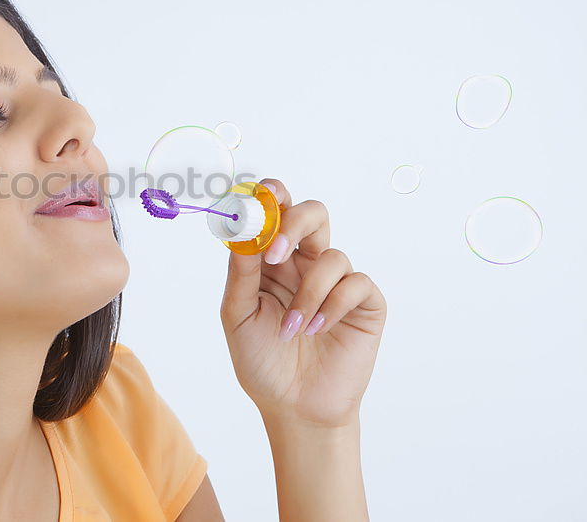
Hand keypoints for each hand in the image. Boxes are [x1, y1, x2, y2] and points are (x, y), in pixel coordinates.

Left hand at [219, 178, 386, 427]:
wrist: (293, 406)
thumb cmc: (261, 360)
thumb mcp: (238, 315)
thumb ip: (241, 273)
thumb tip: (242, 233)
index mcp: (272, 260)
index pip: (276, 213)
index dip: (272, 196)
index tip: (261, 196)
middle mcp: (306, 264)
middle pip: (313, 213)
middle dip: (295, 223)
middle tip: (275, 253)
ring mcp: (337, 282)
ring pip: (332, 256)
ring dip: (308, 293)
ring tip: (292, 329)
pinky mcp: (365, 303)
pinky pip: (356, 283)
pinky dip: (332, 306)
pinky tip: (317, 331)